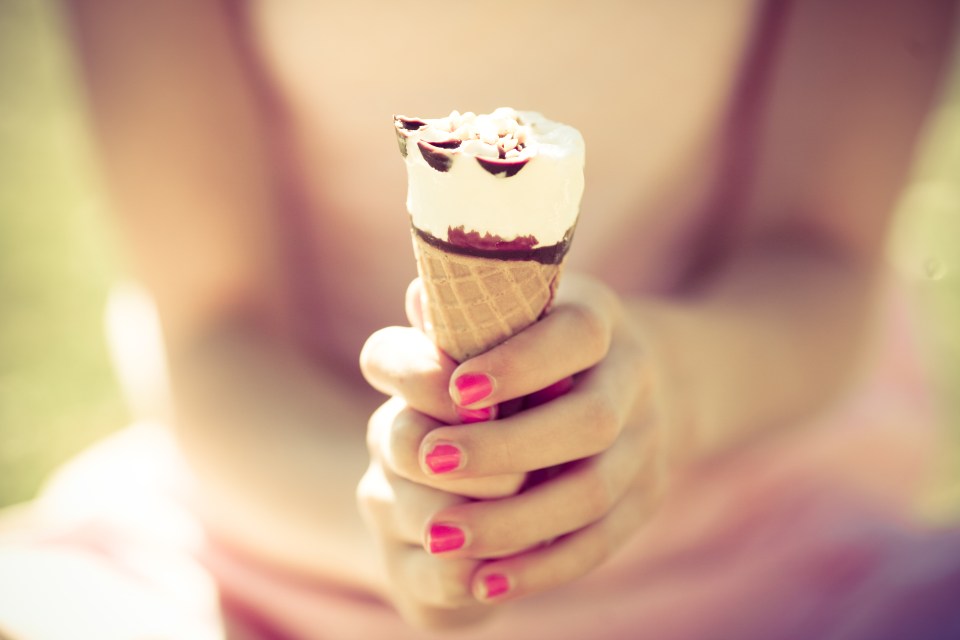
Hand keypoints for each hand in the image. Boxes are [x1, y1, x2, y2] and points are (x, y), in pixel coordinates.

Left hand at [358, 272, 666, 626]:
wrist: (630, 378)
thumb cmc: (540, 337)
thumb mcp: (514, 307)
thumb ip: (465, 313)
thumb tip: (419, 305)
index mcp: (600, 319)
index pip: (576, 336)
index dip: (521, 362)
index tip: (456, 388)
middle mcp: (635, 379)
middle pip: (590, 422)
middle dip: (506, 447)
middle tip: (429, 461)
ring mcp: (648, 443)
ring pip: (592, 493)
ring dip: (514, 521)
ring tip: (439, 536)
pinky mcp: (645, 498)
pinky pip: (598, 543)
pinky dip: (541, 566)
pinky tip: (485, 580)